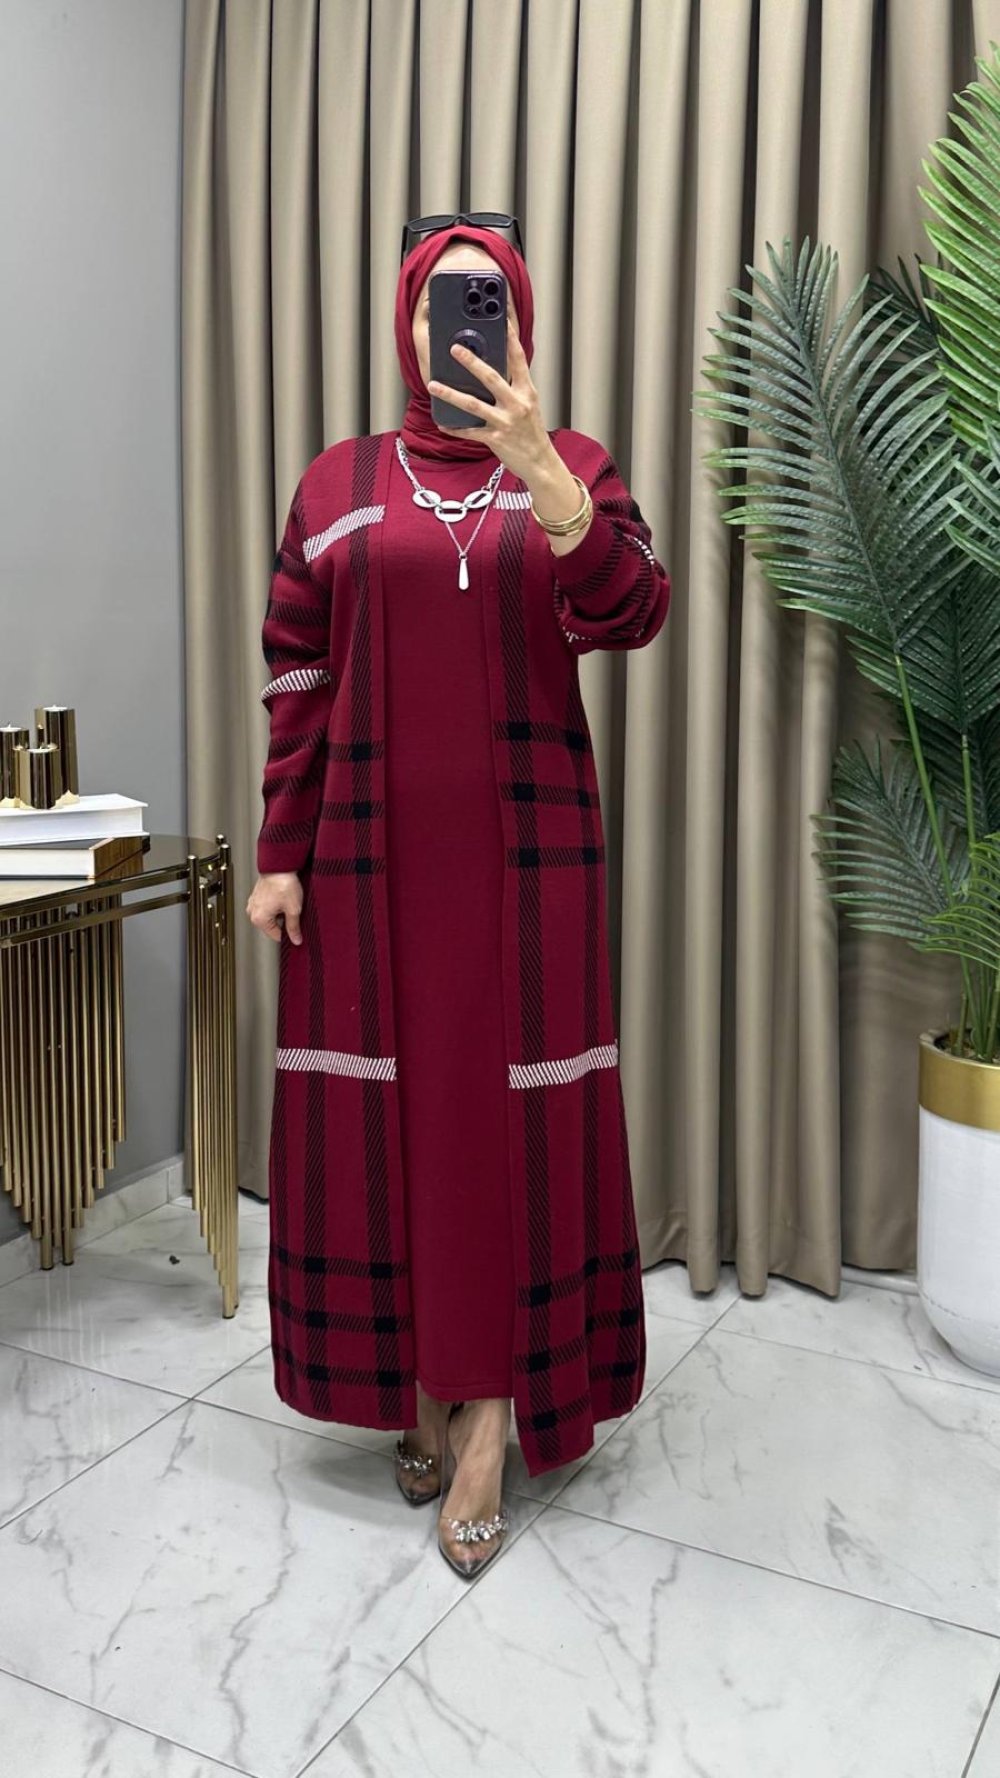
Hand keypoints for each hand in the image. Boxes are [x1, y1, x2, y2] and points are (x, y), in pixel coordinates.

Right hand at [246, 872, 303, 944]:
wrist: (279, 865)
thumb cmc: (283, 883)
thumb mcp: (293, 909)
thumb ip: (294, 927)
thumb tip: (295, 939)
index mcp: (259, 919)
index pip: (276, 936)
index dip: (289, 934)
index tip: (297, 931)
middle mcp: (253, 912)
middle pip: (273, 926)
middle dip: (285, 922)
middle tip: (294, 912)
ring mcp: (254, 904)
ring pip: (271, 917)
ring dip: (280, 913)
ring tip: (288, 903)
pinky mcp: (257, 896)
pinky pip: (268, 907)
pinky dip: (276, 905)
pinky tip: (283, 898)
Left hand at [427, 314, 552, 482]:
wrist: (541, 463)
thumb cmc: (532, 433)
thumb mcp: (528, 405)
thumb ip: (513, 389)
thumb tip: (488, 374)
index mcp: (527, 392)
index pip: (519, 360)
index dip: (511, 339)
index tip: (502, 319)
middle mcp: (517, 404)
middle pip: (491, 378)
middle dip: (471, 362)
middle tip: (454, 348)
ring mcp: (506, 423)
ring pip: (473, 404)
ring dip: (451, 394)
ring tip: (433, 384)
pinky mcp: (496, 440)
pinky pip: (470, 432)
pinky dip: (455, 427)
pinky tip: (442, 422)